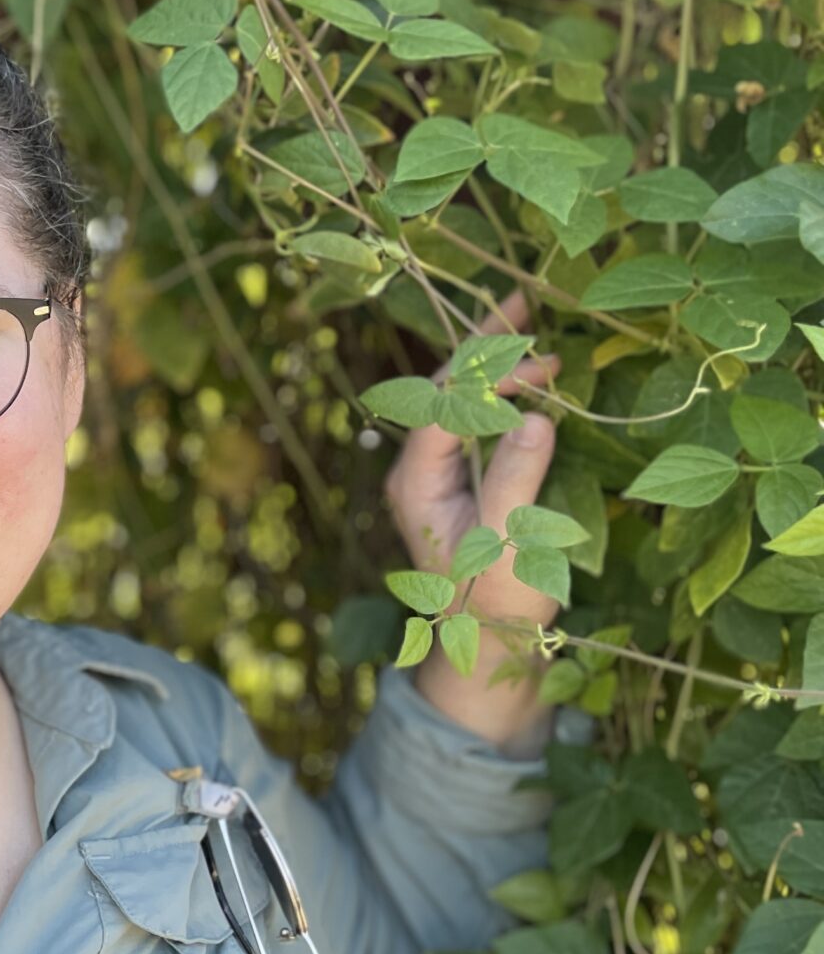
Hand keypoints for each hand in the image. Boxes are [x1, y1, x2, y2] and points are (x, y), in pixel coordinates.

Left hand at [382, 286, 562, 753]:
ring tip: (534, 330)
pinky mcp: (462, 487)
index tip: (540, 350)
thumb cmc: (492, 604)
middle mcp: (418, 471)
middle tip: (525, 300)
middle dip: (484, 348)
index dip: (487, 369)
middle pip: (445, 391)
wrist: (483, 653)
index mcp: (414, 479)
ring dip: (496, 367)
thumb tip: (535, 415)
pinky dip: (504, 397)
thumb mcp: (506, 541)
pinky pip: (478, 426)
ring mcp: (438, 478)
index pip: (443, 402)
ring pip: (462, 404)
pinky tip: (533, 381)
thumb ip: (516, 477)